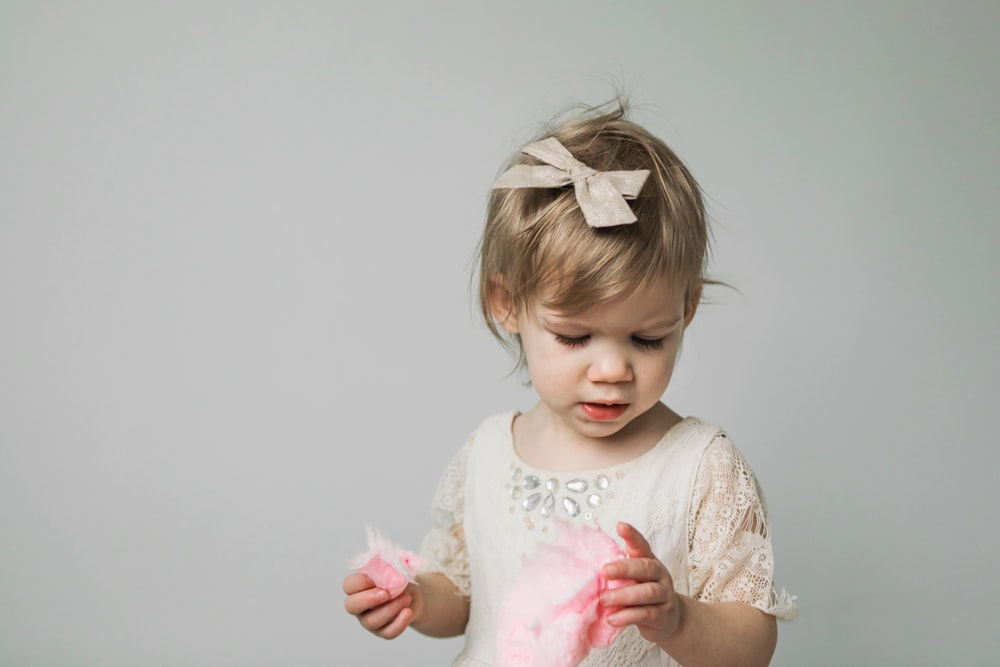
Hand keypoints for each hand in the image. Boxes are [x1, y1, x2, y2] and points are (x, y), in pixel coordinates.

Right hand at [343, 572, 415, 638]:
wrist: (414, 595)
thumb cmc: (400, 579)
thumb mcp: (397, 568)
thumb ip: (390, 566)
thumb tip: (389, 567)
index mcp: (358, 586)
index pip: (349, 585)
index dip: (361, 582)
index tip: (378, 578)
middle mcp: (359, 604)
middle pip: (351, 606)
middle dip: (369, 599)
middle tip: (386, 593)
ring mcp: (369, 619)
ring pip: (371, 621)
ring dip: (390, 609)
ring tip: (406, 598)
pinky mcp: (382, 631)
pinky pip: (387, 633)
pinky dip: (399, 623)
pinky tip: (408, 612)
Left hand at [600, 522, 683, 646]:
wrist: (669, 619)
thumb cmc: (643, 594)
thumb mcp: (634, 579)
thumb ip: (619, 572)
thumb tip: (587, 569)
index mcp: (649, 561)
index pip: (642, 545)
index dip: (632, 536)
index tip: (620, 526)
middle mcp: (659, 575)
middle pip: (646, 567)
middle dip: (624, 568)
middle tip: (603, 571)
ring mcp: (664, 595)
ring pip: (647, 592)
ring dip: (623, 595)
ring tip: (604, 599)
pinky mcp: (663, 615)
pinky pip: (646, 614)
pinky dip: (627, 616)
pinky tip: (612, 618)